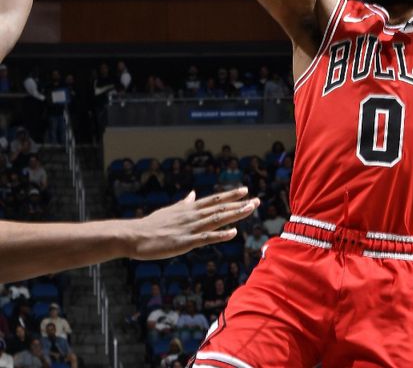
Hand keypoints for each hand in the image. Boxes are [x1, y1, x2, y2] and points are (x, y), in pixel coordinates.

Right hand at [124, 187, 259, 259]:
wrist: (135, 236)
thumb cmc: (151, 224)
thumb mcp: (170, 210)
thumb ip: (184, 203)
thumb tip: (192, 194)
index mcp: (189, 208)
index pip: (214, 200)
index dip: (230, 195)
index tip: (245, 190)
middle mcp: (192, 215)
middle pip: (220, 208)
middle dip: (239, 204)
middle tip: (257, 201)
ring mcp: (190, 228)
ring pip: (217, 219)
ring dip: (235, 214)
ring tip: (250, 209)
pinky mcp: (185, 242)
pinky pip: (206, 238)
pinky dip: (220, 234)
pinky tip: (233, 232)